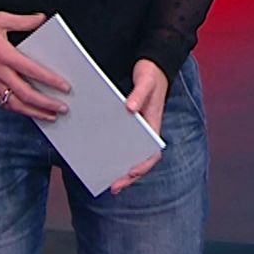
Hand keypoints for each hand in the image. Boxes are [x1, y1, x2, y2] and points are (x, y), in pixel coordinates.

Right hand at [0, 11, 71, 120]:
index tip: (65, 87)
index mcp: (4, 55)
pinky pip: (4, 103)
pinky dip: (18, 110)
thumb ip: (23, 21)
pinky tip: (28, 112)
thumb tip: (41, 19)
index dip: (50, 81)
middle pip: (26, 94)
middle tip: (63, 108)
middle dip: (46, 104)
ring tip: (50, 116)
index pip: (32, 71)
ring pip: (15, 104)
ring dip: (34, 112)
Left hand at [111, 60, 167, 193]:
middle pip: (139, 160)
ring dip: (119, 168)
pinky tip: (99, 154)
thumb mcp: (146, 82)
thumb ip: (139, 94)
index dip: (143, 166)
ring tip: (104, 177)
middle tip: (113, 187)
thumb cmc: (151, 76)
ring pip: (129, 154)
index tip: (130, 173)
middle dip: (127, 176)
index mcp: (153, 126)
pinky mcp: (127, 124)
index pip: (152, 154)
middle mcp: (146, 131)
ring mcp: (137, 129)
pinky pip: (120, 142)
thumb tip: (130, 109)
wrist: (152, 66)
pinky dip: (113, 151)